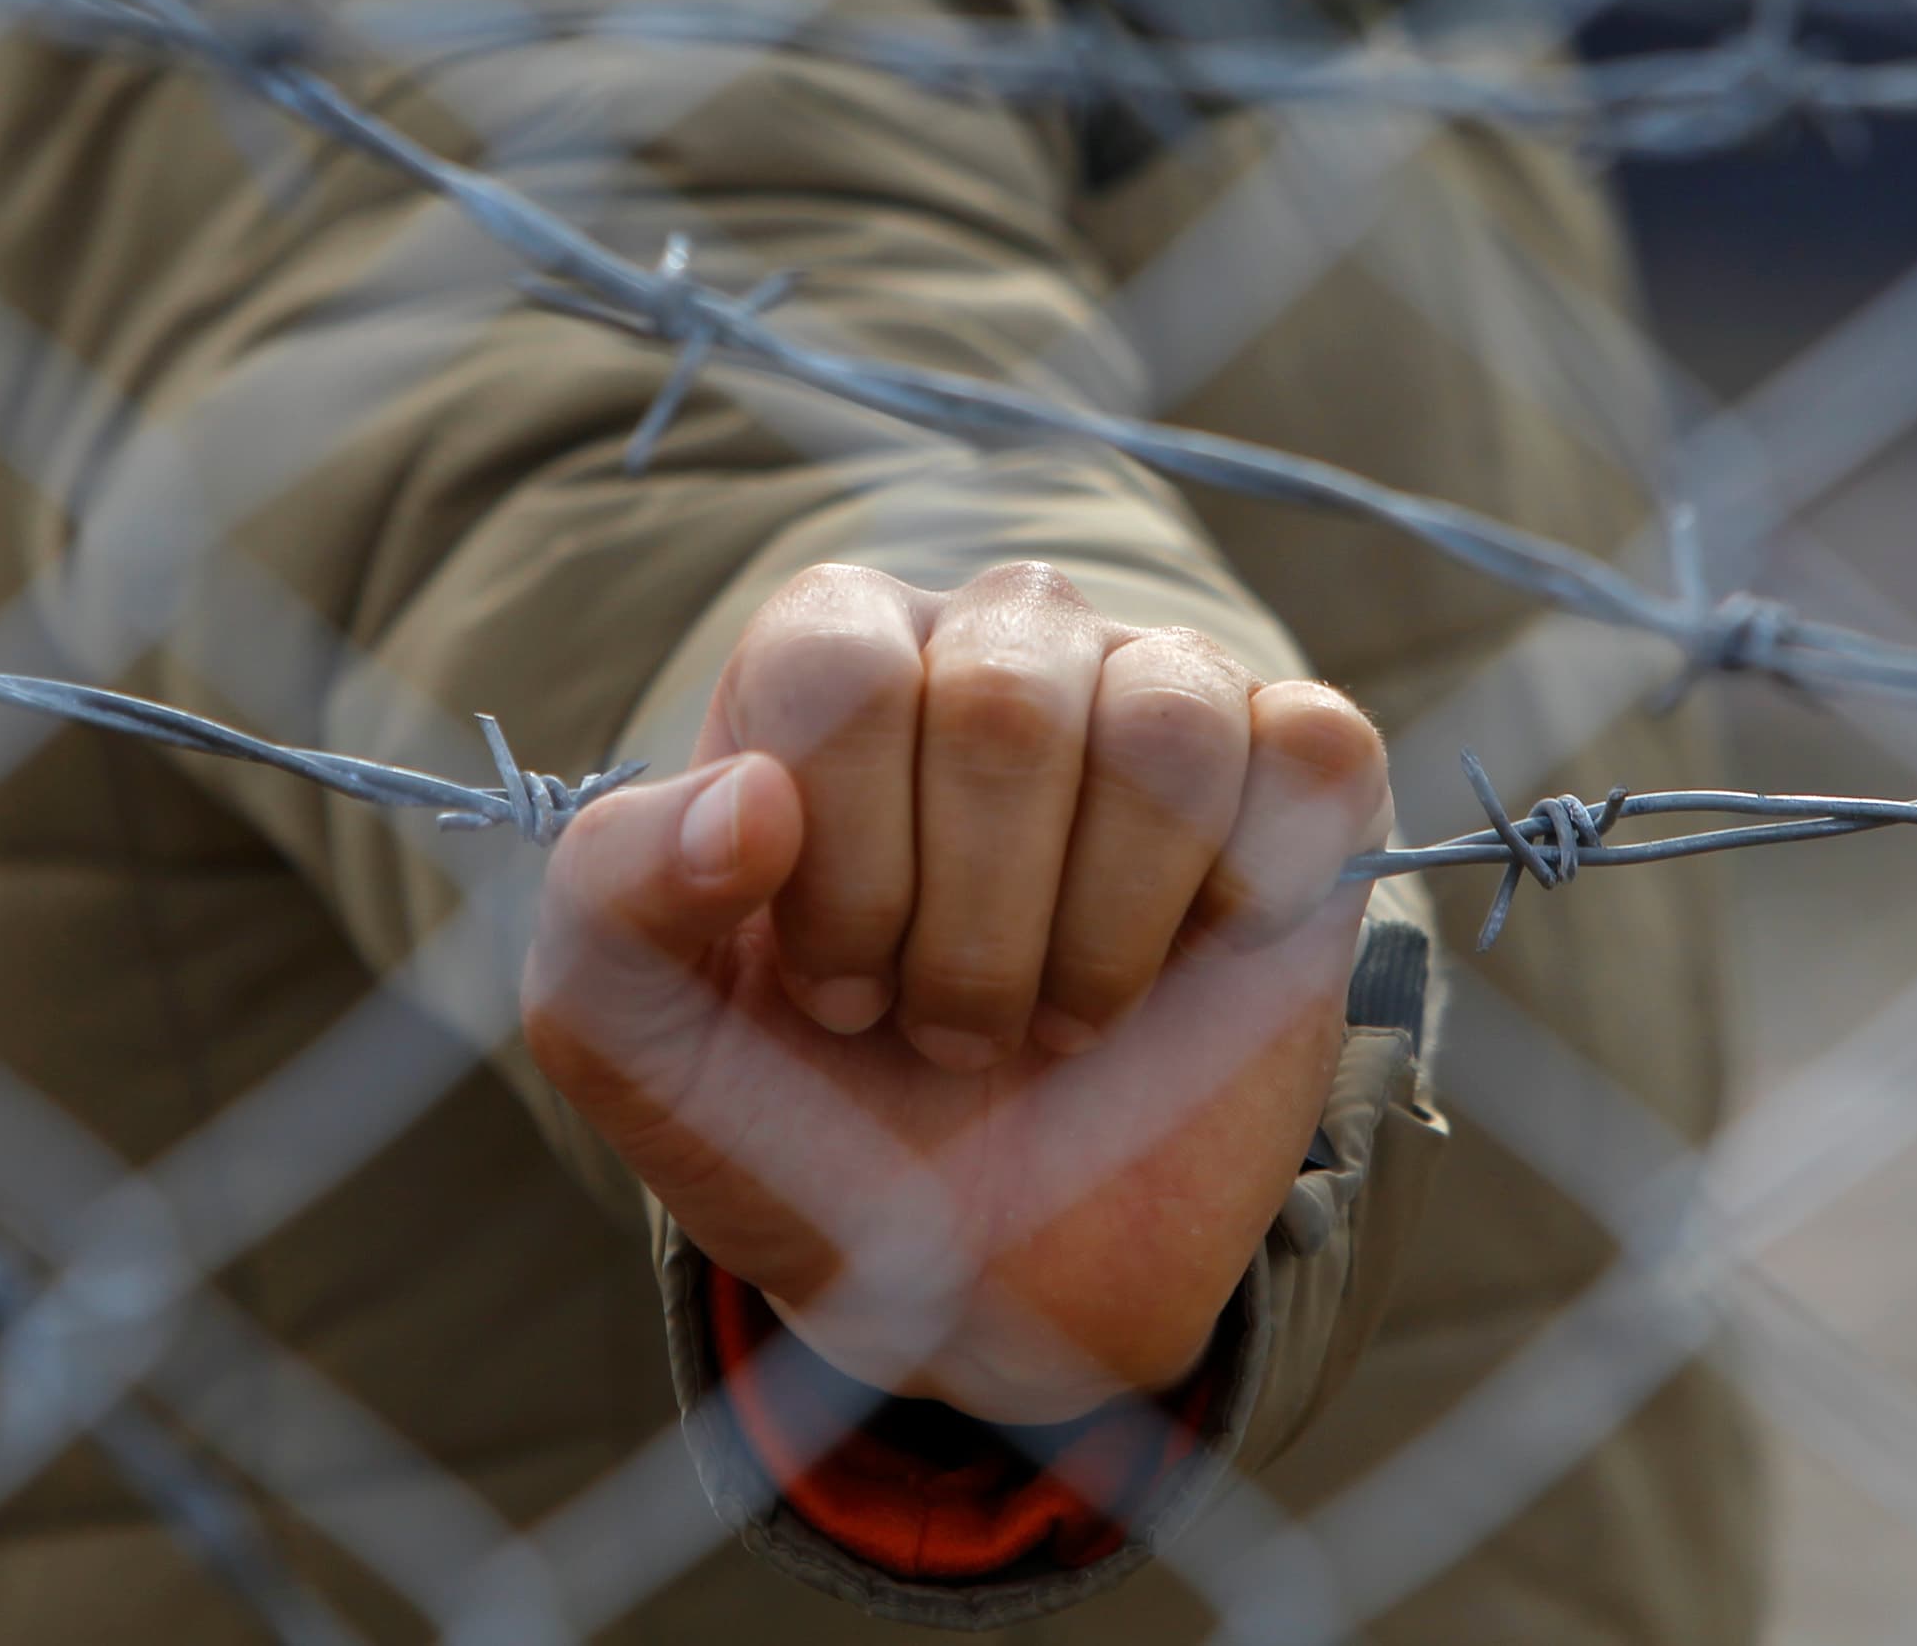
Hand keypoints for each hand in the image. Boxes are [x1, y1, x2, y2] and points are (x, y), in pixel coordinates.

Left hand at [520, 563, 1389, 1422]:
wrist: (984, 1276)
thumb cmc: (803, 1120)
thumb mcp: (637, 1035)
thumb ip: (617, 897)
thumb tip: (745, 800)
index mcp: (835, 662)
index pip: (839, 663)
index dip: (844, 860)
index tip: (837, 992)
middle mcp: (998, 640)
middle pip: (1003, 700)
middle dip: (969, 927)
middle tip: (946, 1032)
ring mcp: (1157, 688)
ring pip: (1159, 724)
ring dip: (1097, 930)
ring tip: (1056, 1019)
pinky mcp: (1295, 769)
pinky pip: (1299, 751)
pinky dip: (1241, 895)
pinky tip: (1189, 965)